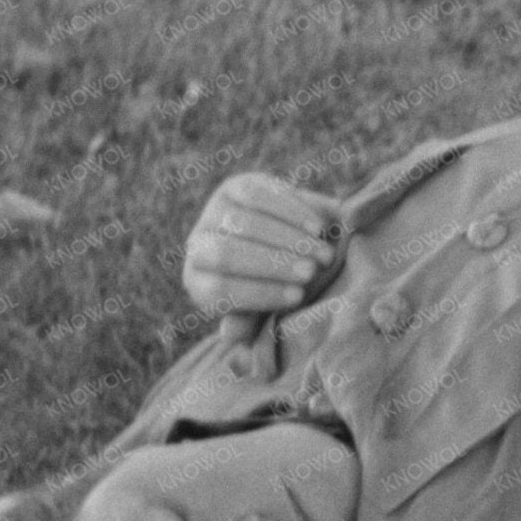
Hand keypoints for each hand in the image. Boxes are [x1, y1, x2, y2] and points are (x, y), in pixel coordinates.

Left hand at [183, 172, 341, 317]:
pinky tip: (317, 228)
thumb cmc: (277, 286)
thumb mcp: (265, 310)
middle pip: (226, 253)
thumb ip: (251, 323)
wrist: (287, 242)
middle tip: (311, 274)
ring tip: (323, 254)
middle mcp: (197, 245)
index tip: (298, 297)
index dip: (259, 293)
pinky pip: (260, 196)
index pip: (220, 290)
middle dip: (272, 264)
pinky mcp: (236, 186)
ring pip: (245, 223)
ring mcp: (213, 212)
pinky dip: (292, 213)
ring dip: (288, 239)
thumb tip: (232, 335)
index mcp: (199, 282)